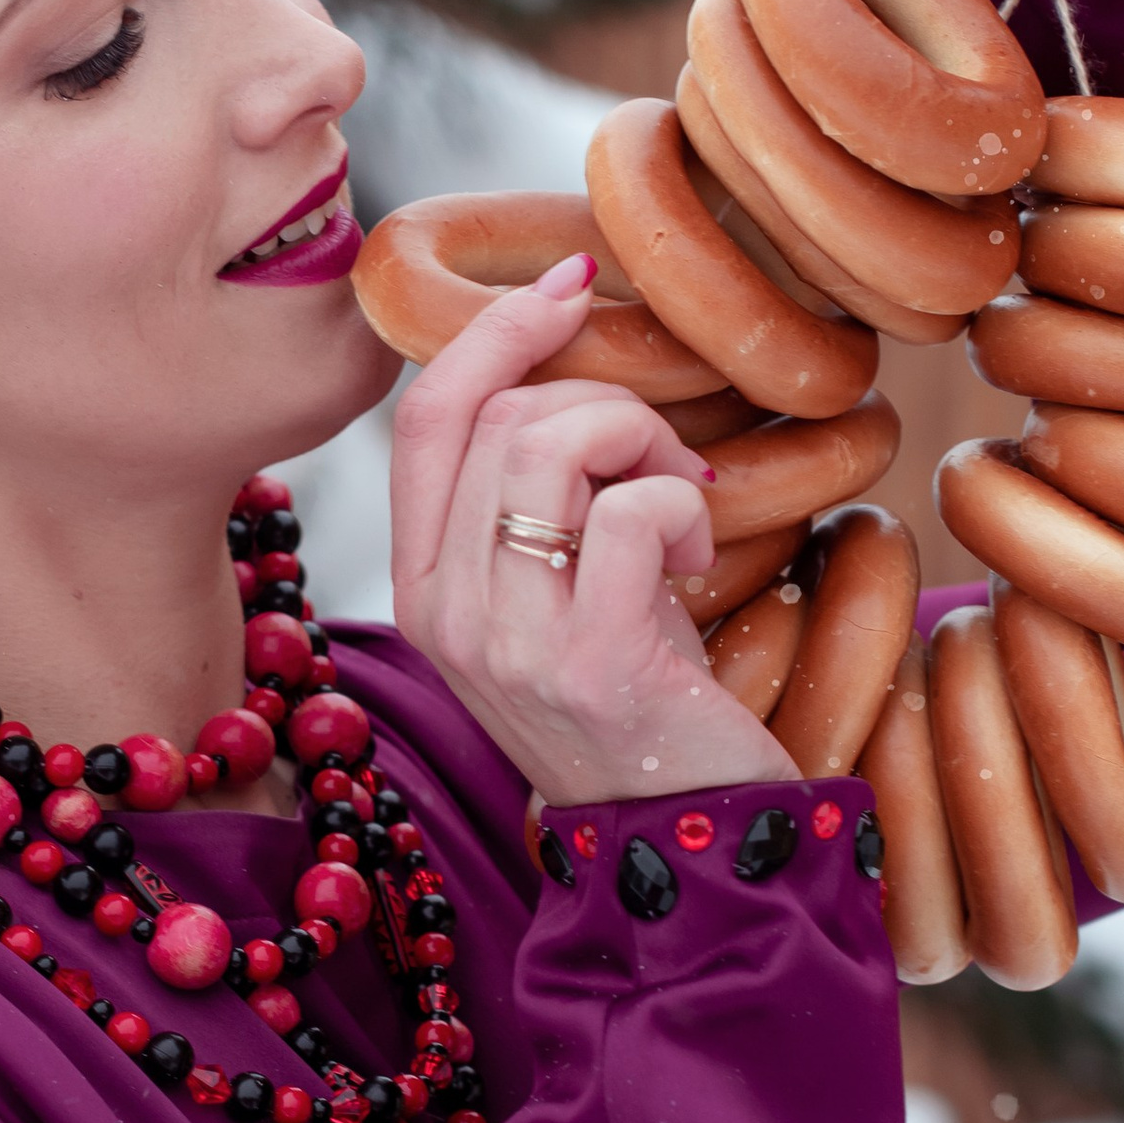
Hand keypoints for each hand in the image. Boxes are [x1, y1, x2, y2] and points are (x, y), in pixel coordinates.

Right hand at [388, 256, 799, 807]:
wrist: (684, 836)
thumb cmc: (637, 694)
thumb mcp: (554, 589)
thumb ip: (528, 497)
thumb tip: (560, 356)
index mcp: (424, 583)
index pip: (424, 414)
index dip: (497, 329)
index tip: (574, 285)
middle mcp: (445, 611)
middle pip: (500, 416)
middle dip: (606, 401)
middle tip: (665, 460)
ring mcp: (509, 641)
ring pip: (555, 444)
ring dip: (645, 444)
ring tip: (682, 501)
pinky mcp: (589, 662)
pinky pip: (630, 510)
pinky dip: (681, 505)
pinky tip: (699, 555)